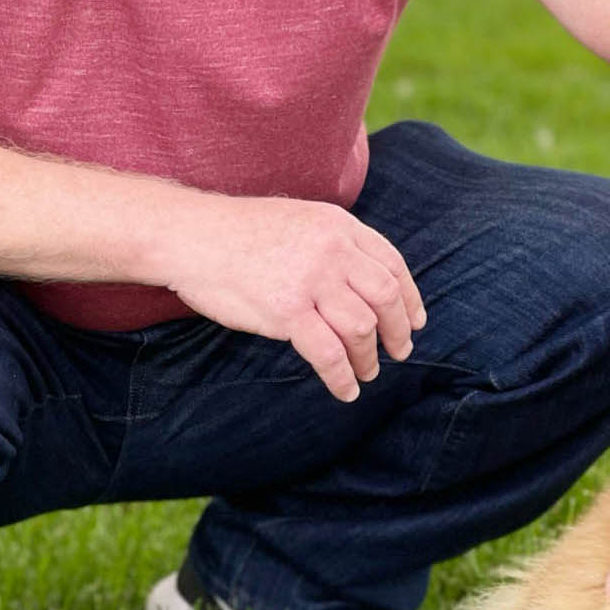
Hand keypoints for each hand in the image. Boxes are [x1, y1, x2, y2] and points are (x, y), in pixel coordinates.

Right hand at [160, 194, 423, 401]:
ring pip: (362, 327)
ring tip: (368, 371)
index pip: (392, 264)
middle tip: (401, 351)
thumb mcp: (301, 220)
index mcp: (339, 226)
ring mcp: (310, 281)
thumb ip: (334, 243)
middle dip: (399, 329)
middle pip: (385, 296)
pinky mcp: (286, 312)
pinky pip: (328, 353)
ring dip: (370, 356)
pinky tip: (345, 389)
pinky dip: (343, 377)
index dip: (410, 296)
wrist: (193, 235)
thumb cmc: (242, 231)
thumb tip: (362, 276)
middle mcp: (332, 251)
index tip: (416, 320)